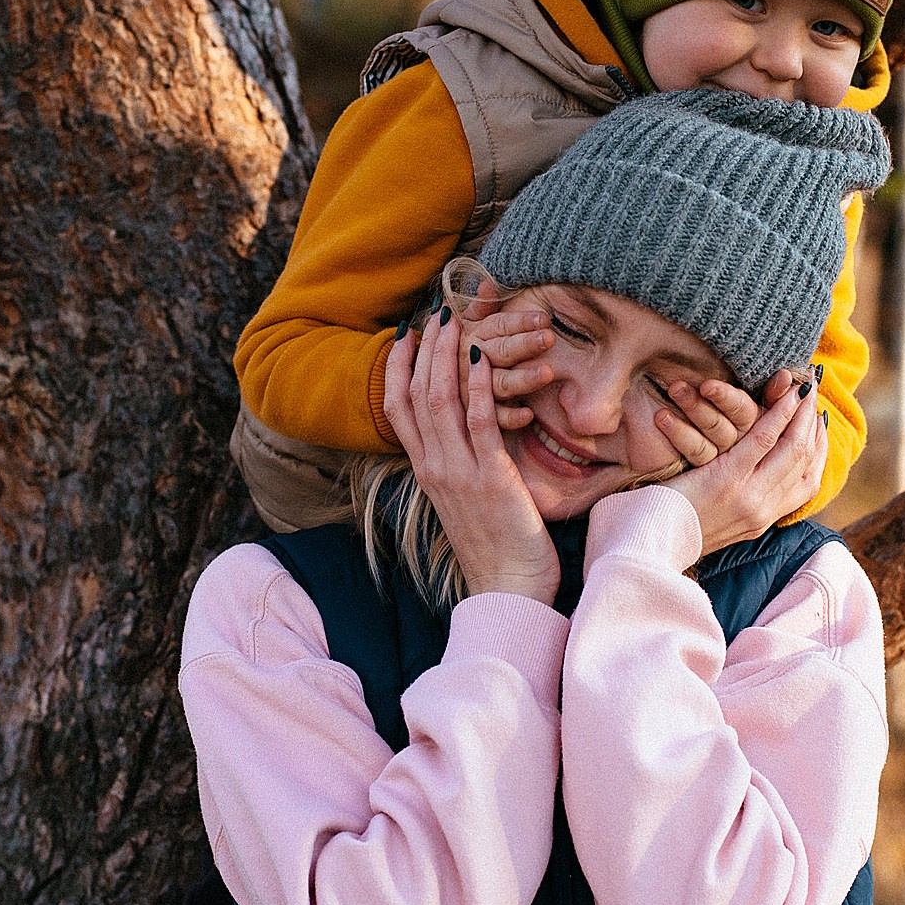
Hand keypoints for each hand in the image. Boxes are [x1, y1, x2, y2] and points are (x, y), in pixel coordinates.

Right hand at [383, 310, 561, 603]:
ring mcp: (459, 472)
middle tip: (433, 314)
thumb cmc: (495, 547)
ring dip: (446, 356)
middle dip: (423, 350)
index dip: (397, 369)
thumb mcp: (467, 499)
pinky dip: (477, 387)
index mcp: (427, 472)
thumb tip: (466, 437)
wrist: (507, 590)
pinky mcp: (490, 478)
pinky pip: (478, 423)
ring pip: (440, 401)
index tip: (404, 336)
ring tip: (454, 321)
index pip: (398, 410)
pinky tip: (480, 359)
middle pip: (416, 396)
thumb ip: (461, 466)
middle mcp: (435, 468)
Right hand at [458, 283, 554, 431]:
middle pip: (499, 351)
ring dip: (522, 379)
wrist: (450, 395)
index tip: (544, 319)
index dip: (519, 322)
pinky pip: (494, 419)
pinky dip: (511, 417)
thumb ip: (482, 308)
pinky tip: (529, 414)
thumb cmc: (469, 355)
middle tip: (549, 338)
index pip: (497, 326)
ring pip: (498, 384)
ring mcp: (472, 391)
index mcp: (470, 336)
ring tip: (547, 373)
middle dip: (524, 345)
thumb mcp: (471, 328)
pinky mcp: (478, 417)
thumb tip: (489, 282)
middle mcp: (469, 362)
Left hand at [661, 372, 827, 555]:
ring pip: (792, 449)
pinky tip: (786, 394)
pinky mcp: (728, 480)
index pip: (808, 484)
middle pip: (805, 462)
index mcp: (763, 519)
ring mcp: (749, 497)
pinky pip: (763, 441)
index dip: (819, 448)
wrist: (649, 540)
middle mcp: (763, 510)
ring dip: (802, 414)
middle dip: (813, 424)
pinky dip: (779, 415)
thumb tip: (753, 474)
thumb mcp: (716, 514)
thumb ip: (740, 496)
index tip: (820, 421)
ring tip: (805, 386)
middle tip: (814, 393)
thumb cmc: (673, 521)